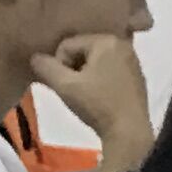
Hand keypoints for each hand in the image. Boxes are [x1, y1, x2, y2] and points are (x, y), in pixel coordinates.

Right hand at [34, 33, 154, 161]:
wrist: (128, 131)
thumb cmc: (97, 104)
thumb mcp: (64, 85)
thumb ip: (46, 67)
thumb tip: (35, 57)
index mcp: (107, 40)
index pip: (67, 44)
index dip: (58, 64)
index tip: (64, 84)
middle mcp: (123, 44)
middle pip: (81, 50)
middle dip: (71, 68)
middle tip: (73, 89)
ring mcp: (132, 60)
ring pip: (94, 61)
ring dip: (83, 75)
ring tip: (84, 94)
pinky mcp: (136, 75)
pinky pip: (108, 69)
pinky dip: (98, 79)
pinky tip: (97, 96)